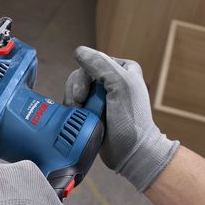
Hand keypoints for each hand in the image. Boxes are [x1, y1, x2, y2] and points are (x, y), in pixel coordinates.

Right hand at [64, 46, 178, 191]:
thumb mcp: (120, 85)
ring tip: (84, 115)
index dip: (84, 76)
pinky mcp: (92, 112)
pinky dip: (73, 112)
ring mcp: (100, 98)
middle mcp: (112, 81)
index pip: (92, 61)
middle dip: (77, 91)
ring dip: (74, 102)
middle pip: (80, 75)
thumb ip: (100, 64)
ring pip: (74, 90)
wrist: (131, 153)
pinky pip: (73, 104)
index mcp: (123, 69)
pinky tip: (81, 119)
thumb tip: (79, 51)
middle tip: (81, 104)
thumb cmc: (132, 121)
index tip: (85, 93)